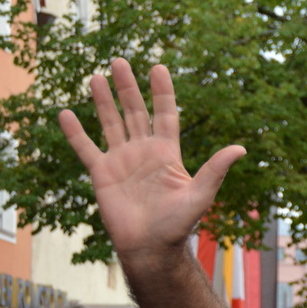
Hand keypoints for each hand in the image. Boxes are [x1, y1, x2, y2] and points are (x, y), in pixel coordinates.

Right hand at [57, 60, 245, 259]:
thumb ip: (215, 170)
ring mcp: (122, 161)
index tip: (158, 67)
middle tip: (119, 60)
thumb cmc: (177, 224)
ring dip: (103, 101)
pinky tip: (66, 113)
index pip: (165, 114)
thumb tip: (241, 149)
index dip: (161, 91)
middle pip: (135, 112)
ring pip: (110, 124)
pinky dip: (75, 132)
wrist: (150, 247)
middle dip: (127, 87)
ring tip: (96, 77)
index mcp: (167, 153)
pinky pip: (86, 148)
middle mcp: (144, 152)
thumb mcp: (200, 194)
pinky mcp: (101, 174)